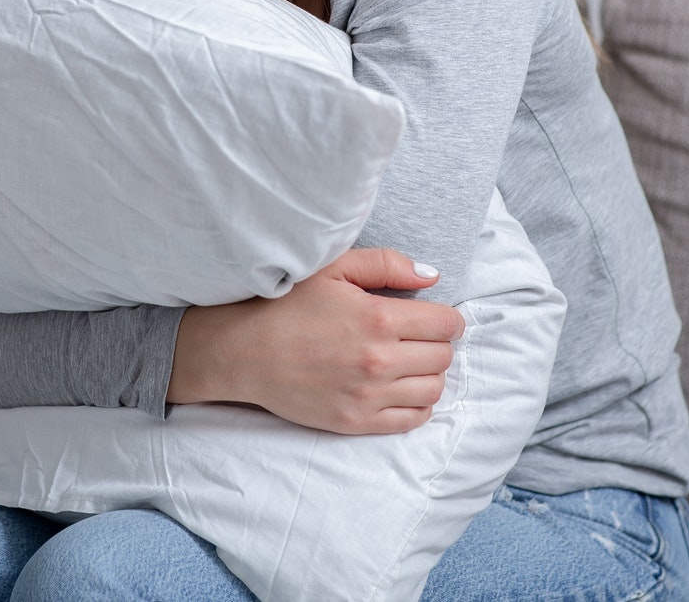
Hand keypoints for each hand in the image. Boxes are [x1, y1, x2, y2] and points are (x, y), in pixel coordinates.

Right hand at [166, 248, 465, 434]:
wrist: (242, 351)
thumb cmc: (285, 304)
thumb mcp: (333, 268)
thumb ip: (386, 265)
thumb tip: (432, 277)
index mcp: (378, 318)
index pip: (446, 324)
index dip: (446, 317)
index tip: (434, 315)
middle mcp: (379, 360)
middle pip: (443, 357)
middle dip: (438, 342)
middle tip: (418, 335)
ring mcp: (368, 396)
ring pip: (433, 390)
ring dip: (430, 373)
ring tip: (409, 360)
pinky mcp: (355, 422)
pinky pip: (411, 420)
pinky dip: (418, 404)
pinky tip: (401, 387)